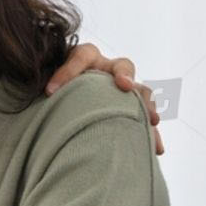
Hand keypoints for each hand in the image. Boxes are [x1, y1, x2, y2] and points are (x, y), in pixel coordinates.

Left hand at [45, 41, 163, 153]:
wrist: (65, 96)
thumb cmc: (57, 86)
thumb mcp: (50, 79)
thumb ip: (53, 81)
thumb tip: (49, 92)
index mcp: (85, 57)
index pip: (81, 56)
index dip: (69, 70)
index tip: (53, 89)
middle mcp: (108, 70)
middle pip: (123, 67)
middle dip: (125, 77)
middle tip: (125, 86)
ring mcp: (122, 88)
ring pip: (140, 92)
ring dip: (146, 104)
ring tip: (152, 120)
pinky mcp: (129, 107)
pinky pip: (144, 117)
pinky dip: (150, 131)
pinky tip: (156, 149)